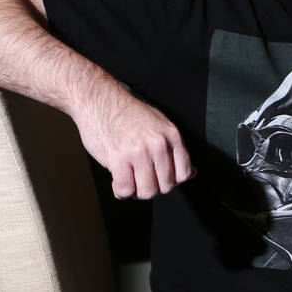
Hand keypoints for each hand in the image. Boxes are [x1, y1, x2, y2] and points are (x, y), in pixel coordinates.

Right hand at [72, 83, 193, 198]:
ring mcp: (139, 151)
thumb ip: (174, 149)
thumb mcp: (159, 124)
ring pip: (147, 192)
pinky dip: (121, 190)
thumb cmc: (128, 114)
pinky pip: (125, 190)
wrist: (100, 100)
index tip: (160, 177)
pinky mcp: (118, 158)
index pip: (183, 173)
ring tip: (129, 179)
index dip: (171, 181)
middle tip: (140, 178)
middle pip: (166, 186)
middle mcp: (158, 144)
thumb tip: (191, 173)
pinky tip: (117, 178)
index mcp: (172, 135)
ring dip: (136, 191)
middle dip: (153, 186)